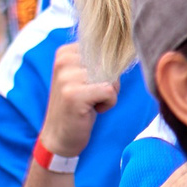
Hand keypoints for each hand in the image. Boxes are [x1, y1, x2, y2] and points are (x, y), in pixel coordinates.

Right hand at [41, 43, 117, 157]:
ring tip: (90, 103)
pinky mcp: (74, 94)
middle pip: (110, 63)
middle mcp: (63, 61)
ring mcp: (66, 77)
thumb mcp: (84, 76)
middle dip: (109, 82)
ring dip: (109, 94)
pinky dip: (108, 103)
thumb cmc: (78, 105)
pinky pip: (110, 91)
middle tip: (91, 96)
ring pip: (112, 77)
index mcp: (65, 52)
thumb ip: (99, 60)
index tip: (90, 83)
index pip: (106, 50)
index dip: (108, 70)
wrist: (60, 136)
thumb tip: (127, 50)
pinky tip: (92, 110)